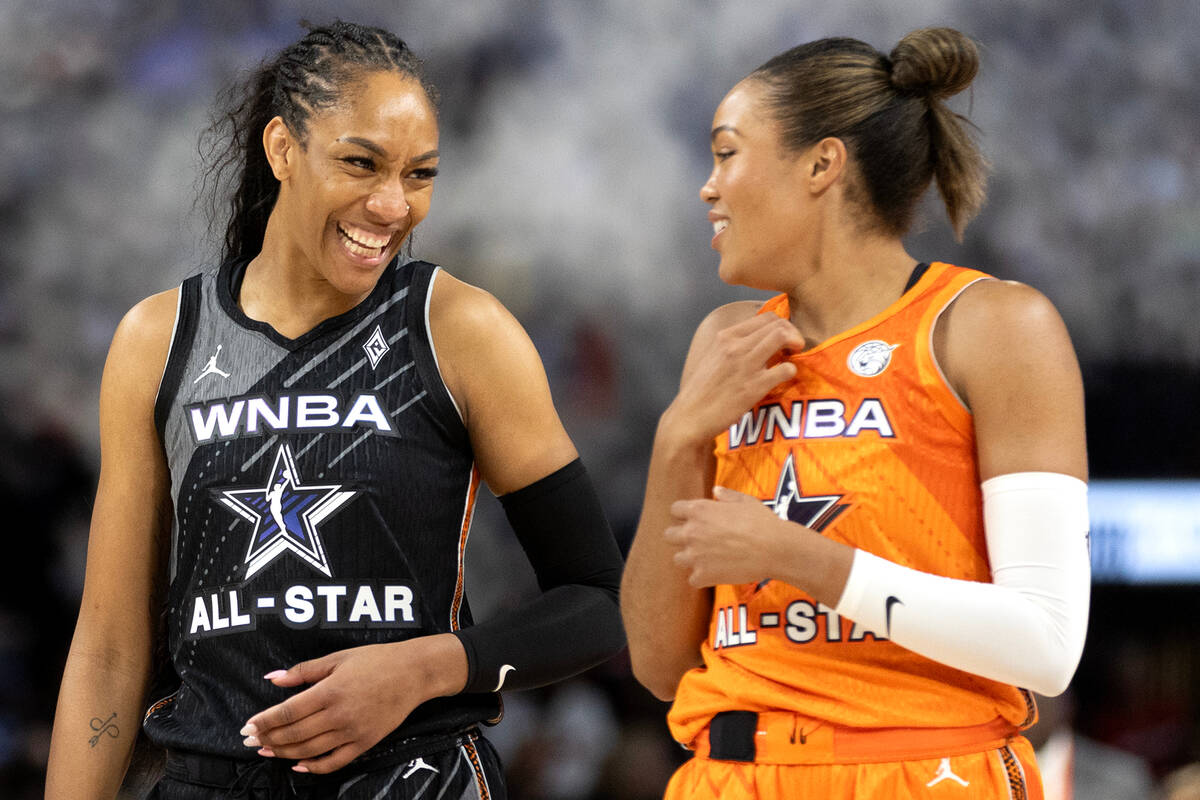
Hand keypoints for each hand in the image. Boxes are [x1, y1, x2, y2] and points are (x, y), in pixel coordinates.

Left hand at [240, 635, 466, 773]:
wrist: (414, 673)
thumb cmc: (376, 660)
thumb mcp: (338, 658)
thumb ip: (303, 670)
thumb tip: (273, 678)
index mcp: (331, 690)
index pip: (289, 711)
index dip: (265, 720)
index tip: (249, 725)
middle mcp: (340, 714)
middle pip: (295, 733)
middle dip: (268, 738)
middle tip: (250, 740)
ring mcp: (353, 731)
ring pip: (309, 750)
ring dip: (284, 753)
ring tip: (267, 751)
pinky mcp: (364, 743)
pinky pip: (334, 762)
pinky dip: (314, 767)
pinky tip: (297, 766)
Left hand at [665, 486, 791, 586]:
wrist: (774, 549)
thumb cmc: (762, 522)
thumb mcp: (745, 501)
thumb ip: (726, 495)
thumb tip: (715, 490)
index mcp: (699, 510)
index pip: (675, 510)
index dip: (684, 515)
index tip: (694, 519)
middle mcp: (691, 532)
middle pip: (668, 535)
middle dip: (680, 537)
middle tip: (697, 541)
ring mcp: (695, 555)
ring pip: (677, 559)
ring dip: (689, 558)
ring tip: (706, 559)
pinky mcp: (702, 575)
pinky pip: (692, 579)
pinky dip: (702, 578)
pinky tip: (715, 574)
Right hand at [666, 313, 803, 443]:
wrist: (690, 418)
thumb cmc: (702, 391)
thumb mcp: (713, 358)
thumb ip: (733, 346)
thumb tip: (757, 342)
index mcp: (725, 337)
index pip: (766, 317)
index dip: (782, 325)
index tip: (784, 339)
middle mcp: (735, 346)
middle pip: (778, 324)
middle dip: (793, 333)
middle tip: (794, 347)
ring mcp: (745, 365)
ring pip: (783, 337)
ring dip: (796, 344)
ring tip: (793, 357)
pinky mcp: (755, 386)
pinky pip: (786, 369)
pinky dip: (792, 370)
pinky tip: (786, 377)